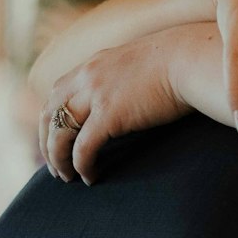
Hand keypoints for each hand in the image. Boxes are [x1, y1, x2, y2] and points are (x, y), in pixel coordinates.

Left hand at [40, 32, 191, 183]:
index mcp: (92, 65)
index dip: (51, 119)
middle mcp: (86, 77)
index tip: (55, 139)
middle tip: (55, 166)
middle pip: (49, 115)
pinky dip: (82, 165)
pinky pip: (84, 147)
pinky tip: (90, 177)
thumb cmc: (178, 64)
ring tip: (67, 178)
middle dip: (46, 144)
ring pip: (60, 134)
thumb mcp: (138, 63)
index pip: (56, 93)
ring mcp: (95, 95)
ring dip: (59, 159)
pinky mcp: (109, 115)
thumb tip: (127, 97)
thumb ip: (123, 77)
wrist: (191, 60)